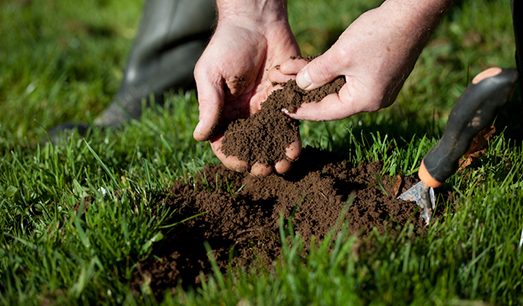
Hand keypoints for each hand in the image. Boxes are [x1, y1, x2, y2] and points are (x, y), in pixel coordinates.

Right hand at [193, 3, 300, 175]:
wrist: (257, 21)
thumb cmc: (227, 45)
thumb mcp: (211, 74)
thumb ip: (208, 105)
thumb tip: (199, 137)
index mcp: (223, 111)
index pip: (225, 142)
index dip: (232, 156)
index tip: (242, 164)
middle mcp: (244, 113)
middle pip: (251, 146)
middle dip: (258, 161)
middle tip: (266, 170)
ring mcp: (266, 107)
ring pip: (272, 139)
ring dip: (277, 155)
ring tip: (284, 165)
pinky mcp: (285, 98)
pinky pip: (290, 122)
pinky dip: (292, 137)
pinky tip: (295, 148)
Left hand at [269, 0, 451, 120]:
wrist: (411, 15)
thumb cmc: (378, 34)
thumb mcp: (340, 55)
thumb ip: (317, 73)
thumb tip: (300, 85)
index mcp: (365, 101)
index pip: (326, 112)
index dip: (302, 109)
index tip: (282, 108)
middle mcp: (373, 99)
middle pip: (332, 101)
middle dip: (306, 92)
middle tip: (283, 91)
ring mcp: (378, 87)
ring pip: (339, 88)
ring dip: (317, 80)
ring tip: (293, 75)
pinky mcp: (379, 74)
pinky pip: (349, 78)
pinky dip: (331, 73)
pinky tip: (314, 67)